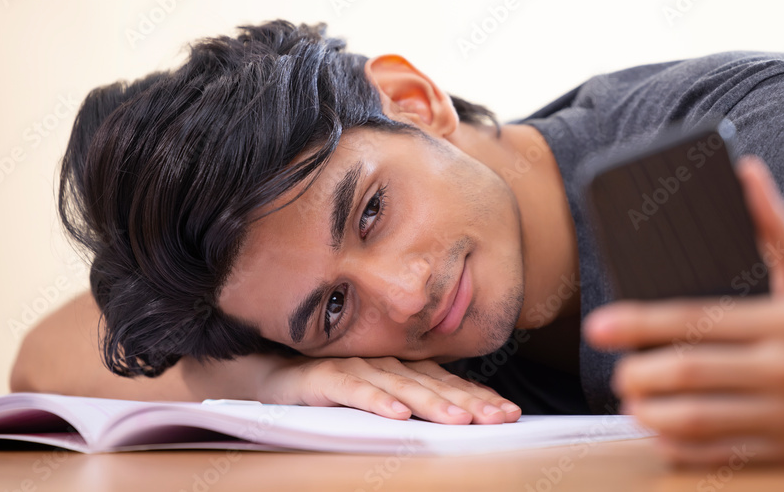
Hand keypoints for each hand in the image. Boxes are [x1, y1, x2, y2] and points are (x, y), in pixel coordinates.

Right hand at [255, 355, 521, 424]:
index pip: (449, 384)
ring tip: (458, 420)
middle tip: (498, 418)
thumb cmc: (332, 388)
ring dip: (430, 403)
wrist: (273, 374)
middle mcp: (386, 364)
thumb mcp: (379, 398)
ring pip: (400, 386)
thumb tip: (461, 418)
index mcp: (403, 369)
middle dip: (468, 402)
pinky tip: (396, 414)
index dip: (479, 397)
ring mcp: (357, 367)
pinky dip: (376, 401)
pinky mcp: (325, 378)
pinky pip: (353, 390)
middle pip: (433, 385)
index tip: (510, 413)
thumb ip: (413, 403)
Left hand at [583, 155, 783, 464]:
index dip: (641, 324)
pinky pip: (719, 458)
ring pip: (699, 421)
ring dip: (651, 414)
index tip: (600, 326)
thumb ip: (773, 223)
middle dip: (639, 373)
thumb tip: (744, 170)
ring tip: (632, 401)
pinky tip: (659, 432)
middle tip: (617, 370)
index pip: (698, 320)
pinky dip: (679, 449)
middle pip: (691, 373)